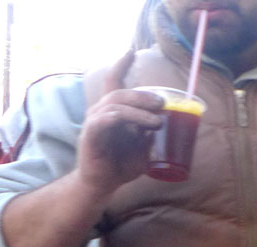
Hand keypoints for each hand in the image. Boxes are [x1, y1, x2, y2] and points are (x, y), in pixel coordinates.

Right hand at [75, 52, 163, 197]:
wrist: (102, 185)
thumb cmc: (121, 165)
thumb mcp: (143, 149)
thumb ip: (151, 136)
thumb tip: (165, 123)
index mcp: (113, 112)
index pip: (115, 83)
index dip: (121, 66)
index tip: (131, 51)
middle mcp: (101, 112)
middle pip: (120, 93)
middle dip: (142, 95)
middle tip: (162, 103)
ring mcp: (95, 123)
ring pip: (116, 106)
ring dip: (138, 111)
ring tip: (157, 120)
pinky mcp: (91, 135)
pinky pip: (103, 121)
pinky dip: (118, 119)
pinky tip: (130, 122)